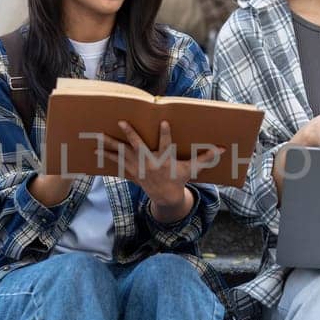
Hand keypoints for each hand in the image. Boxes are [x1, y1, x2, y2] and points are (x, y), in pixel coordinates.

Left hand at [96, 120, 215, 218]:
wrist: (165, 196)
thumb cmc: (178, 178)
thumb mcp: (192, 168)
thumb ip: (206, 157)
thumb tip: (224, 148)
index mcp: (164, 160)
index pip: (166, 145)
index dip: (166, 134)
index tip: (164, 122)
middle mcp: (148, 163)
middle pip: (137, 147)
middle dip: (129, 135)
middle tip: (121, 123)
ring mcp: (137, 168)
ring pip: (121, 154)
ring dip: (109, 145)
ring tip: (96, 136)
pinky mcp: (130, 172)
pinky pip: (116, 164)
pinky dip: (106, 158)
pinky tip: (95, 151)